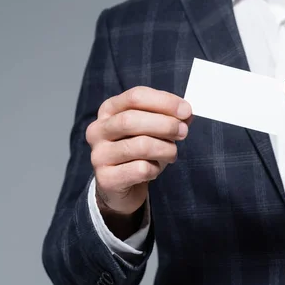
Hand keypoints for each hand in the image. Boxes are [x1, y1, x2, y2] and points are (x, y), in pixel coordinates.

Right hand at [86, 86, 191, 235]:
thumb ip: (171, 118)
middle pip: (132, 119)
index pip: (135, 96)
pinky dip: (155, 169)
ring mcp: (99, 155)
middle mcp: (98, 130)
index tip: (186, 111)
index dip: (164, 102)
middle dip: (165, 124)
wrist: (123, 187)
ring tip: (172, 154)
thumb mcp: (155, 130)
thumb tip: (186, 113)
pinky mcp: (106, 178)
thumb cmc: (140, 153)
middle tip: (184, 132)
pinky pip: (140, 169)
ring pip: (139, 145)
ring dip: (165, 149)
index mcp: (109, 110)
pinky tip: (154, 170)